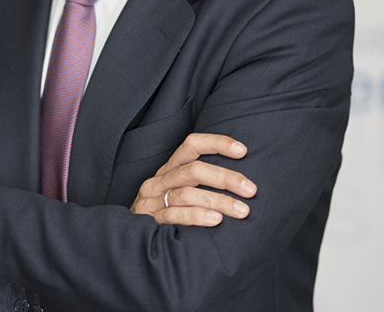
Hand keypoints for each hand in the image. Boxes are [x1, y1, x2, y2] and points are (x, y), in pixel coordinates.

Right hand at [130, 133, 255, 226]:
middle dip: (225, 177)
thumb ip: (202, 183)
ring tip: (242, 210)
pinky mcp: (149, 220)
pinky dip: (196, 217)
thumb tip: (243, 180)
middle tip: (251, 189)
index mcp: (170, 168)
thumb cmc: (167, 212)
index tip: (243, 151)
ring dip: (217, 201)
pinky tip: (216, 221)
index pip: (192, 145)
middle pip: (193, 170)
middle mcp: (160, 179)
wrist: (132, 239)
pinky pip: (174, 215)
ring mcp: (152, 200)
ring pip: (187, 194)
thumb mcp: (181, 191)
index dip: (217, 143)